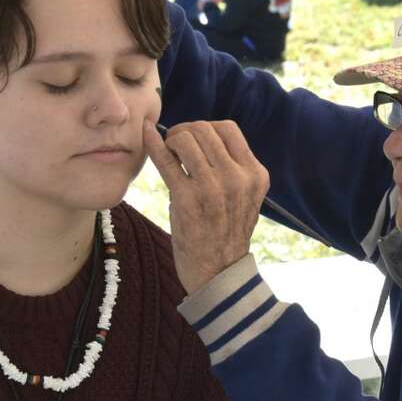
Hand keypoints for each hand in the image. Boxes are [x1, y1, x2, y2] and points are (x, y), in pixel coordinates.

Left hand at [143, 120, 269, 293]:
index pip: (228, 129)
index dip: (206, 128)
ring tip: (168, 153)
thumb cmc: (224, 231)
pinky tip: (146, 134)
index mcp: (255, 175)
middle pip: (205, 130)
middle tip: (174, 144)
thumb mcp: (242, 196)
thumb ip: (231, 167)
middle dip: (185, 131)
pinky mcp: (187, 200)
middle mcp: (238, 179)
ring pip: (186, 139)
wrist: (218, 272)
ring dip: (171, 140)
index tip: (194, 139)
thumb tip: (197, 134)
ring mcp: (213, 189)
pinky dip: (152, 142)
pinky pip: (165, 159)